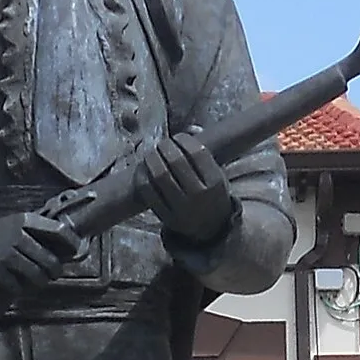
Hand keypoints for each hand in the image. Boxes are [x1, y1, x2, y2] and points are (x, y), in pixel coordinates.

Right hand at [0, 203, 87, 302]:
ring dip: (39, 284)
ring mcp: (6, 254)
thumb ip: (34, 233)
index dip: (72, 245)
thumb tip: (62, 249)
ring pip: (37, 276)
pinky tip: (16, 287)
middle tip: (51, 275)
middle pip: (51, 260)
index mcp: (24, 221)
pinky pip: (17, 287)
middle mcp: (17, 235)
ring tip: (35, 283)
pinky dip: (19, 290)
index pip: (60, 231)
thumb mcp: (10, 225)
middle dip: (54, 272)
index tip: (74, 254)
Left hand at [139, 129, 234, 244]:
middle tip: (162, 144)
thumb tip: (191, 128)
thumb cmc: (211, 195)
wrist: (209, 231)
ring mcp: (180, 208)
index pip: (197, 152)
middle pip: (175, 161)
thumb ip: (205, 152)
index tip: (178, 137)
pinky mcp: (164, 217)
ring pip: (159, 175)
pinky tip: (142, 168)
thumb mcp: (217, 174)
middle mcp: (198, 195)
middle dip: (165, 147)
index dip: (184, 140)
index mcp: (215, 182)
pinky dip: (141, 176)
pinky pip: (147, 192)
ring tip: (151, 154)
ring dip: (151, 158)